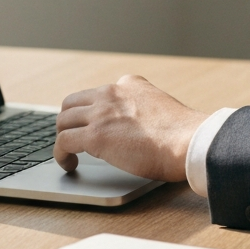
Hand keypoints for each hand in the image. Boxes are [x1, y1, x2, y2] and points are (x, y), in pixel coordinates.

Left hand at [54, 74, 207, 180]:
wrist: (188, 140)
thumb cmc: (182, 133)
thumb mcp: (160, 106)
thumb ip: (143, 109)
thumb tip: (137, 129)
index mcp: (130, 84)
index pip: (98, 93)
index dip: (91, 112)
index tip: (93, 125)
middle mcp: (112, 92)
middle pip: (72, 102)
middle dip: (69, 121)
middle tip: (73, 139)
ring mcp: (101, 112)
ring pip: (63, 120)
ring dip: (63, 137)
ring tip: (69, 153)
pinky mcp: (95, 135)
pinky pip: (63, 141)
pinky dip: (61, 154)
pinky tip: (69, 164)